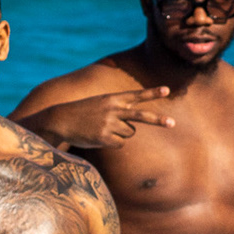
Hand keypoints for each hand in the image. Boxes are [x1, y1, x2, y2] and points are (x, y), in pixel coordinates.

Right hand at [30, 87, 173, 148]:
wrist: (61, 120)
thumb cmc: (83, 112)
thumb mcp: (101, 104)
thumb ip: (119, 111)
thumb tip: (134, 128)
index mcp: (112, 99)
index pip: (136, 95)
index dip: (152, 93)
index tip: (167, 90)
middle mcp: (113, 110)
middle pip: (141, 116)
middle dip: (158, 120)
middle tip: (173, 123)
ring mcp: (109, 124)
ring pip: (129, 133)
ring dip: (121, 133)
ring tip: (104, 128)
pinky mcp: (104, 137)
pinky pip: (120, 143)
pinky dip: (113, 143)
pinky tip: (100, 137)